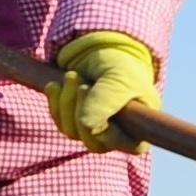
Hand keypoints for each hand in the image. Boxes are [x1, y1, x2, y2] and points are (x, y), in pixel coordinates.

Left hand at [48, 31, 160, 152]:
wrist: (100, 51)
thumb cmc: (120, 66)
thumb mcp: (118, 78)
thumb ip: (105, 101)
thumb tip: (85, 126)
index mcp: (139, 129)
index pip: (122, 144)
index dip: (106, 127)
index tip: (96, 99)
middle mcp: (117, 136)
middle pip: (93, 142)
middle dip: (82, 110)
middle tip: (82, 83)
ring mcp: (94, 132)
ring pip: (73, 131)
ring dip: (67, 101)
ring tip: (72, 76)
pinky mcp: (75, 123)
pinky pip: (60, 122)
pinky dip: (56, 102)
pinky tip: (56, 85)